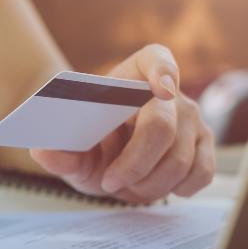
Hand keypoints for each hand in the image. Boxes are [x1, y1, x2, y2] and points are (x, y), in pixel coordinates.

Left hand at [30, 44, 214, 203]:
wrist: (106, 159)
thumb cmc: (90, 145)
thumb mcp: (69, 151)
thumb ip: (56, 152)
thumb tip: (43, 152)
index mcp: (133, 75)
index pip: (156, 59)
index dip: (162, 71)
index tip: (160, 90)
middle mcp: (169, 93)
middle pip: (162, 128)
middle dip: (135, 165)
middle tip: (109, 182)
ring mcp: (192, 118)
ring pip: (180, 160)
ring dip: (148, 185)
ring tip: (125, 187)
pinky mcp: (204, 145)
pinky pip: (201, 173)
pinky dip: (176, 189)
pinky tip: (152, 188)